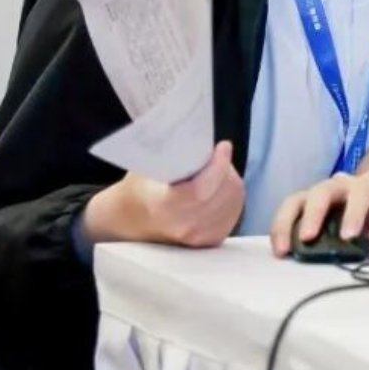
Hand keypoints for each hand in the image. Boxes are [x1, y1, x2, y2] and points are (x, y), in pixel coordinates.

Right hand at [83, 140, 244, 247]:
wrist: (132, 222)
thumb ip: (168, 153)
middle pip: (222, 191)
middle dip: (224, 168)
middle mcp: (183, 227)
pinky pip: (235, 210)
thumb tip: (191, 130)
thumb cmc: (140, 188)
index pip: (199, 190)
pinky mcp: (213, 239)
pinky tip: (220, 184)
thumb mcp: (145, 167)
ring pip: (233, 199)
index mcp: (162, 208)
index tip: (223, 146)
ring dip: (230, 179)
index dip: (217, 166)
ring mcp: (199, 237)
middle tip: (217, 153)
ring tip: (216, 169)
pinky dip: (232, 193)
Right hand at [268, 170, 368, 257]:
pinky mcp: (306, 204)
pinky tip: (279, 249)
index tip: (349, 237)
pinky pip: (288, 211)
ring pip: (297, 199)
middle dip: (313, 214)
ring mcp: (320, 193)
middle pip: (322, 191)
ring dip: (286, 222)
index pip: (361, 193)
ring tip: (282, 250)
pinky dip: (280, 228)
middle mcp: (341, 184)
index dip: (354, 213)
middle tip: (307, 239)